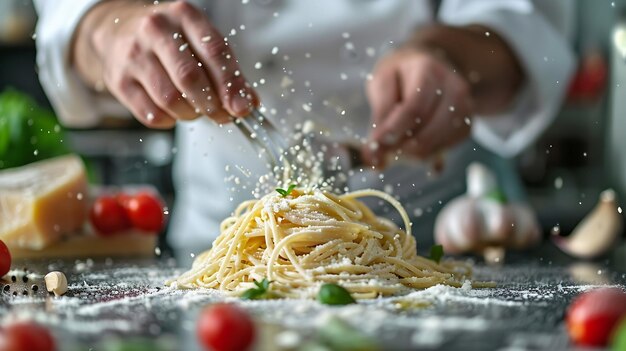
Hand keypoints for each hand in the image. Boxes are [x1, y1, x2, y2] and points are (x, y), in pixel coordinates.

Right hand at [73, 1, 257, 127]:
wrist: (116, 31)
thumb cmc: (168, 39)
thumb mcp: (199, 40)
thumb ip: (227, 70)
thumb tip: (248, 102)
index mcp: (184, 16)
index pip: (215, 51)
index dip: (231, 84)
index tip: (242, 107)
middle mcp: (156, 30)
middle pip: (190, 77)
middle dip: (211, 104)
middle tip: (221, 115)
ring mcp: (133, 55)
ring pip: (170, 99)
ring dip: (190, 114)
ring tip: (195, 110)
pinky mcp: (119, 80)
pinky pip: (151, 114)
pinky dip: (169, 120)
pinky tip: (173, 111)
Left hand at [362, 48, 473, 166]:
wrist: (426, 68)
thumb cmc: (399, 76)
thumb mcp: (382, 83)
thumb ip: (380, 114)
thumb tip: (374, 153)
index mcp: (427, 69)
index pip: (415, 106)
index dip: (396, 128)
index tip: (377, 143)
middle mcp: (453, 86)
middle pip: (431, 127)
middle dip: (404, 146)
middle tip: (384, 151)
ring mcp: (464, 106)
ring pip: (440, 142)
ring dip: (414, 153)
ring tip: (396, 149)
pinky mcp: (467, 124)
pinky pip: (447, 148)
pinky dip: (427, 154)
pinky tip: (412, 147)